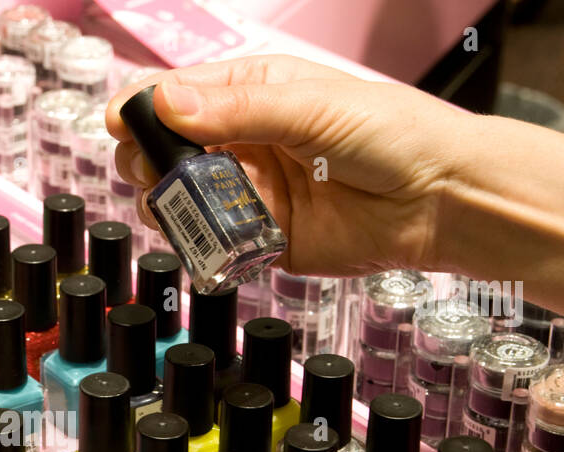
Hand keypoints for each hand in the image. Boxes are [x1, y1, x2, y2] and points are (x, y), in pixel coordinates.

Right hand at [106, 55, 472, 277]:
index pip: (175, 95)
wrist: (442, 200)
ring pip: (179, 201)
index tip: (121, 125)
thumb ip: (238, 111)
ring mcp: (250, 194)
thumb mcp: (311, 107)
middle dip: (148, 161)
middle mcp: (244, 143)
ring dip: (168, 206)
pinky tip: (206, 239)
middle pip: (165, 151)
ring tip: (181, 209)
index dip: (142, 110)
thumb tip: (168, 103)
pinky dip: (200, 245)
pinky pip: (213, 245)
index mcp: (252, 93)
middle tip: (157, 173)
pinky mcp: (262, 241)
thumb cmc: (394, 135)